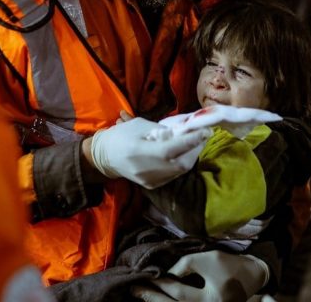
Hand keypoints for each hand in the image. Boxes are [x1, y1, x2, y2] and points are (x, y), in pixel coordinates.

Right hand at [89, 116, 210, 188]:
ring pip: (180, 171)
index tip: (206, 130)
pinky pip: (173, 175)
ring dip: (191, 156)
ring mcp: (151, 181)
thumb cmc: (121, 136)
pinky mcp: (152, 185)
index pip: (174, 148)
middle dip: (196, 148)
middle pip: (182, 163)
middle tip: (203, 135)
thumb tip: (186, 129)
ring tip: (195, 143)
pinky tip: (182, 153)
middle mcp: (148, 170)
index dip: (192, 140)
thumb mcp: (141, 125)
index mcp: (143, 152)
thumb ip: (164, 129)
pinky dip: (182, 163)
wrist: (103, 157)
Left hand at [131, 251, 268, 301]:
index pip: (178, 293)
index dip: (161, 282)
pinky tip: (156, 298)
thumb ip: (186, 264)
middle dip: (151, 298)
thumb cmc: (230, 266)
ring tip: (140, 294)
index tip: (146, 274)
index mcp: (209, 301)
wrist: (252, 276)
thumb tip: (166, 273)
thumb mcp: (208, 259)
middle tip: (134, 289)